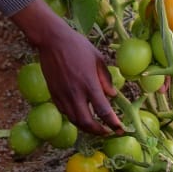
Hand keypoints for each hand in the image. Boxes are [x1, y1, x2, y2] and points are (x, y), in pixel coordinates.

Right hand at [11, 0, 122, 134]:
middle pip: (87, 122)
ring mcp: (63, 94)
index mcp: (89, 83)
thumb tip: (112, 95)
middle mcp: (75, 93)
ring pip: (75, 120)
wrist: (52, 40)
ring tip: (95, 127)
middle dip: (99, 131)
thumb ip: (106, 79)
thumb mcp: (98, 58)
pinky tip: (81, 116)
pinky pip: (65, 112)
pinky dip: (74, 118)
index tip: (120, 129)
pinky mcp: (54, 94)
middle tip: (107, 132)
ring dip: (86, 128)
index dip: (113, 123)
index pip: (103, 111)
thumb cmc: (77, 46)